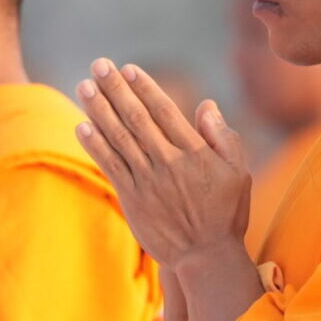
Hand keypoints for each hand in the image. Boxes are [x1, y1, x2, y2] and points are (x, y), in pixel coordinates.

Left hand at [74, 58, 251, 271]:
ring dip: (99, 110)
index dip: (144, 87)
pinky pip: (110, 166)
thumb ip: (224, 137)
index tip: (128, 69)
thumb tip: (207, 106)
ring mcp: (147, 180)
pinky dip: (95, 145)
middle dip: (115, 89)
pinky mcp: (131, 198)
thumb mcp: (238, 172)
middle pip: (136, 117)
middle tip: (99, 65)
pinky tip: (82, 126)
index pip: (163, 111)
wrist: (204, 256)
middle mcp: (167, 161)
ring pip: (118, 137)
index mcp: (194, 152)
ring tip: (84, 87)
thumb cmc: (225, 213)